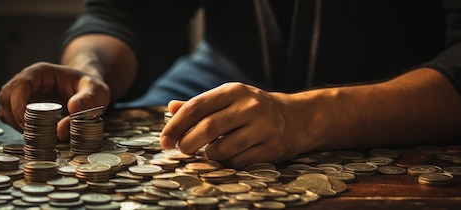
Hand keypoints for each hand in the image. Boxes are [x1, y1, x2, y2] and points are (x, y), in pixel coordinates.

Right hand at [0, 62, 109, 140]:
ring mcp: (23, 94)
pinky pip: (11, 118)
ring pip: (5, 109)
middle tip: (34, 135)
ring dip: (15, 125)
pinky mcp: (23, 107)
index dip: (18, 106)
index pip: (19, 86)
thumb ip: (86, 102)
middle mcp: (27, 81)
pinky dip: (18, 128)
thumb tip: (64, 125)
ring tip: (37, 136)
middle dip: (15, 119)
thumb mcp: (97, 90)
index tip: (28, 125)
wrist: (89, 90)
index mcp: (40, 72)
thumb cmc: (91, 87)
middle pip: (6, 98)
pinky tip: (35, 134)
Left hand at [160, 82, 299, 168]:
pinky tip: (231, 156)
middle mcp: (250, 106)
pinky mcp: (272, 147)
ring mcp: (263, 127)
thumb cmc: (251, 109)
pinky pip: (239, 162)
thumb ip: (200, 105)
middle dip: (188, 143)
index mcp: (234, 91)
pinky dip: (228, 163)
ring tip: (211, 151)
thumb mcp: (228, 99)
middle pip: (208, 128)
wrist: (296, 118)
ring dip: (209, 155)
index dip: (176, 125)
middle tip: (181, 150)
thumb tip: (171, 107)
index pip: (196, 107)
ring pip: (222, 149)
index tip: (164, 140)